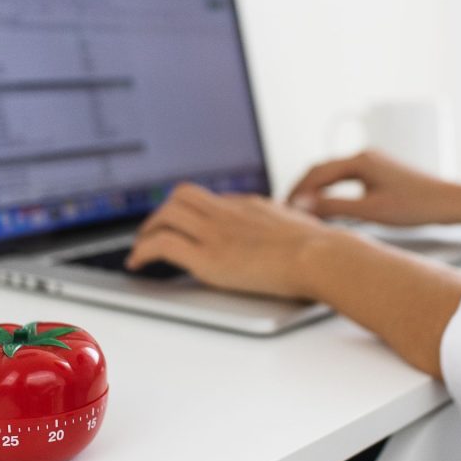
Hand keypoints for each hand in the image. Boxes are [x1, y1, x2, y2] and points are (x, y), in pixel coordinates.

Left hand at [126, 183, 338, 297]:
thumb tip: (289, 230)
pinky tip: (138, 264)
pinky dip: (144, 251)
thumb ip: (283, 227)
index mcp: (250, 205)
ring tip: (140, 249)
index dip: (191, 213)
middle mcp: (229, 212)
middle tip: (153, 233)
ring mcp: (216, 232)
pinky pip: (163, 244)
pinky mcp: (209, 257)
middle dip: (162, 214)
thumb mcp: (299, 227)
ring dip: (148, 231)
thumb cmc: (321, 250)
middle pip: (181, 196)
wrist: (322, 256)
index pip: (210, 199)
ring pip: (166, 214)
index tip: (184, 225)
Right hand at [287, 150, 460, 225]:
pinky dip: (332, 192)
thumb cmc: (418, 206)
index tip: (283, 209)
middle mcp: (365, 157)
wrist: (452, 203)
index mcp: (361, 160)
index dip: (297, 192)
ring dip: (316, 190)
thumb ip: (335, 208)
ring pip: (334, 175)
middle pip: (322, 170)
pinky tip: (328, 207)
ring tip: (301, 210)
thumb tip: (304, 207)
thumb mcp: (371, 211)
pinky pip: (347, 179)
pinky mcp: (381, 174)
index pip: (316, 173)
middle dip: (302, 189)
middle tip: (285, 210)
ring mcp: (373, 164)